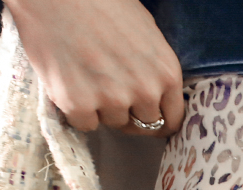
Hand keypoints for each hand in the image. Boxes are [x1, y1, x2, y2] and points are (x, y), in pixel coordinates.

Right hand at [4, 0, 184, 135]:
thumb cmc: (101, 2)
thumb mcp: (146, 31)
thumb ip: (154, 68)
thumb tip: (155, 93)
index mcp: (166, 72)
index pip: (172, 119)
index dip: (159, 120)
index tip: (148, 118)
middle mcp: (144, 91)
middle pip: (143, 125)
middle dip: (130, 114)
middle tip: (111, 91)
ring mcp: (111, 100)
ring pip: (111, 123)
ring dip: (101, 108)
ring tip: (87, 74)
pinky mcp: (78, 105)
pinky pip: (84, 123)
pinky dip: (76, 109)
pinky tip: (71, 80)